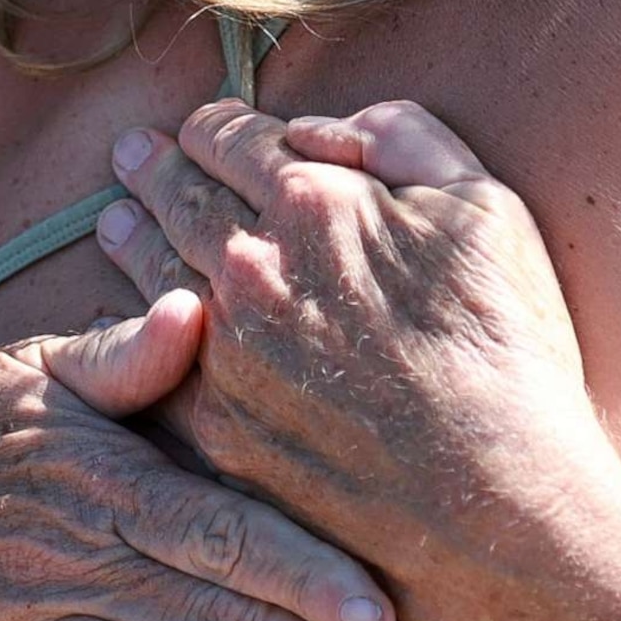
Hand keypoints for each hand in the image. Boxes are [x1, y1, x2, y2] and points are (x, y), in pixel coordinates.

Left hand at [100, 99, 614, 583]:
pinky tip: (123, 328)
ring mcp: (223, 351)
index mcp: (314, 201)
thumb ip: (404, 138)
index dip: (216, 125)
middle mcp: (251, 268)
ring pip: (152, 275)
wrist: (493, 495)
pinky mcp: (214, 428)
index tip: (203, 127)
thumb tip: (321, 131)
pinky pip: (146, 369)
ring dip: (131, 237)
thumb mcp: (485, 206)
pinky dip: (127, 338)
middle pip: (181, 199)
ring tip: (114, 223)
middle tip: (131, 156)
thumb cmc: (506, 349)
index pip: (234, 138)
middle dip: (156, 169)